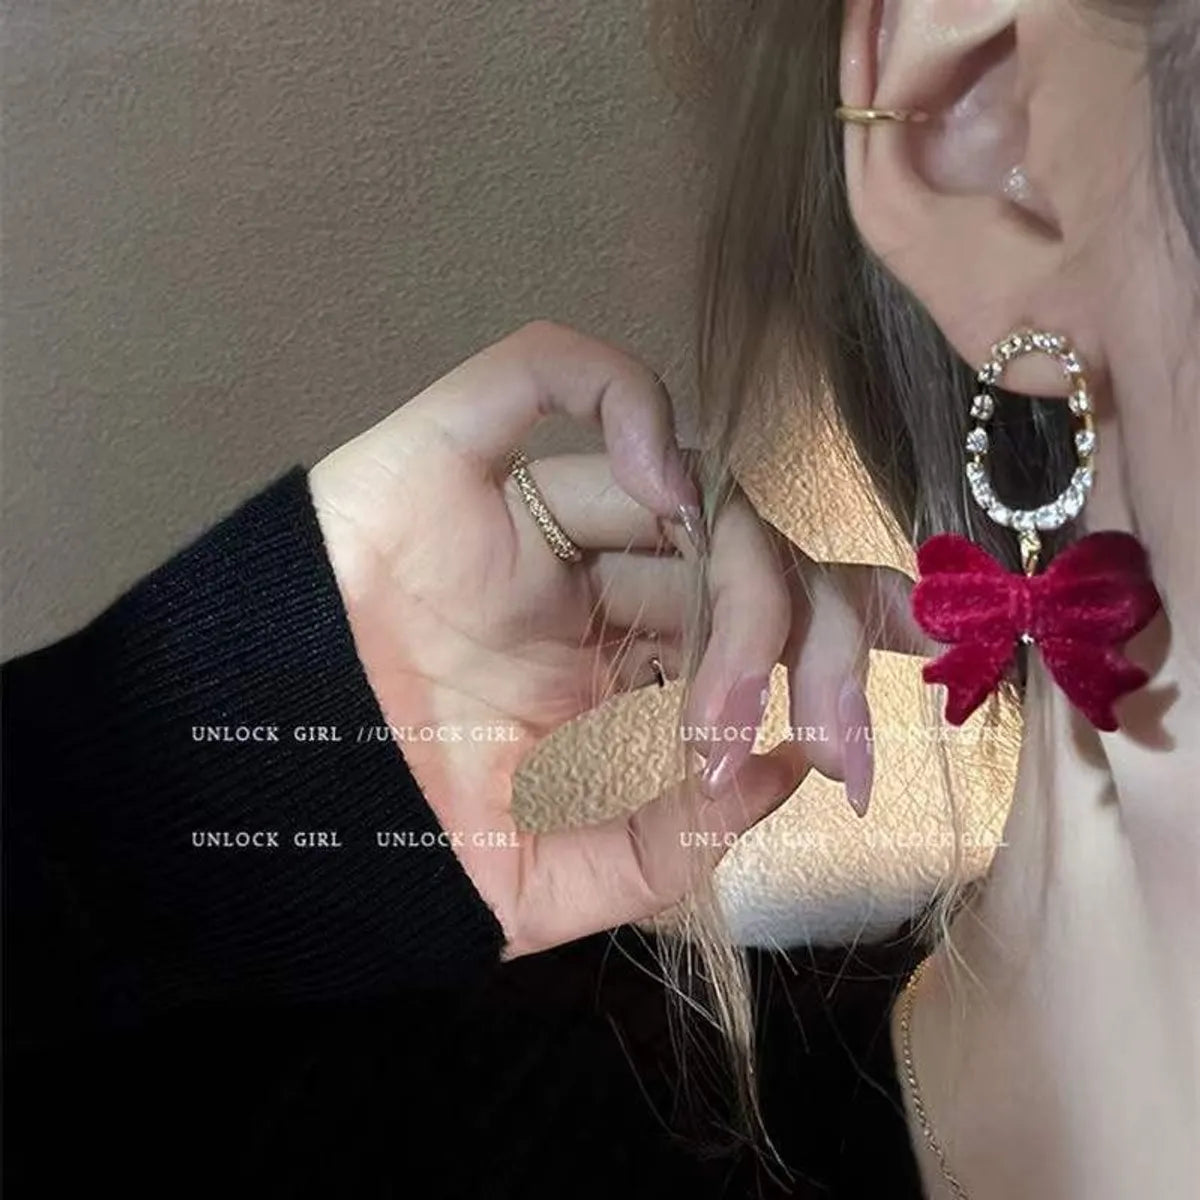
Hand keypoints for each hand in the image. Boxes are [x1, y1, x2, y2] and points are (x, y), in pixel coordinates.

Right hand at [310, 322, 927, 956]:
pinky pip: (539, 374)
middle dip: (800, 631)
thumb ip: (674, 843)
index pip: (752, 618)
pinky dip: (621, 395)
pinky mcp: (444, 462)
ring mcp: (519, 521)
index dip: (837, 626)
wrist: (241, 820)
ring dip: (735, 568)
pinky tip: (668, 481)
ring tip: (721, 688)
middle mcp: (580, 591)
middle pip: (732, 551)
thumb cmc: (385, 853)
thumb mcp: (553, 886)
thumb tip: (791, 765)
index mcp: (609, 679)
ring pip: (672, 480)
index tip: (912, 673)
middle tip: (811, 727)